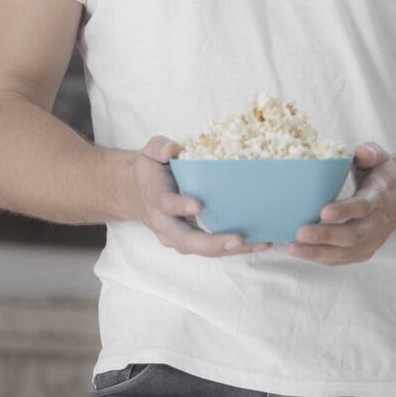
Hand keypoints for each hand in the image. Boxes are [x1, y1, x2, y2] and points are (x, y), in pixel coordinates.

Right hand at [133, 136, 271, 256]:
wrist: (136, 192)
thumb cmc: (151, 169)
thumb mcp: (151, 152)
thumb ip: (160, 147)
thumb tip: (172, 149)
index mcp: (155, 197)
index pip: (165, 204)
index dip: (180, 206)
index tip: (198, 205)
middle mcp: (164, 222)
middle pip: (185, 240)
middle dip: (211, 243)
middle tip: (237, 239)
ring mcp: (175, 236)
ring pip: (200, 249)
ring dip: (229, 249)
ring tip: (259, 242)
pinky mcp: (190, 241)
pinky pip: (211, 249)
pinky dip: (234, 248)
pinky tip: (259, 241)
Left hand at [285, 142, 395, 265]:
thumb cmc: (382, 174)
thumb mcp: (380, 157)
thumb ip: (370, 153)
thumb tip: (360, 153)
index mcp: (380, 197)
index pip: (363, 206)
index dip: (345, 210)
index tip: (323, 212)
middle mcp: (378, 222)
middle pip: (353, 235)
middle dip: (325, 236)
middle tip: (300, 233)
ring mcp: (373, 240)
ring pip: (346, 252)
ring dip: (318, 252)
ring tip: (293, 247)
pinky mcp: (366, 251)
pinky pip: (343, 259)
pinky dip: (322, 258)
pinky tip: (302, 252)